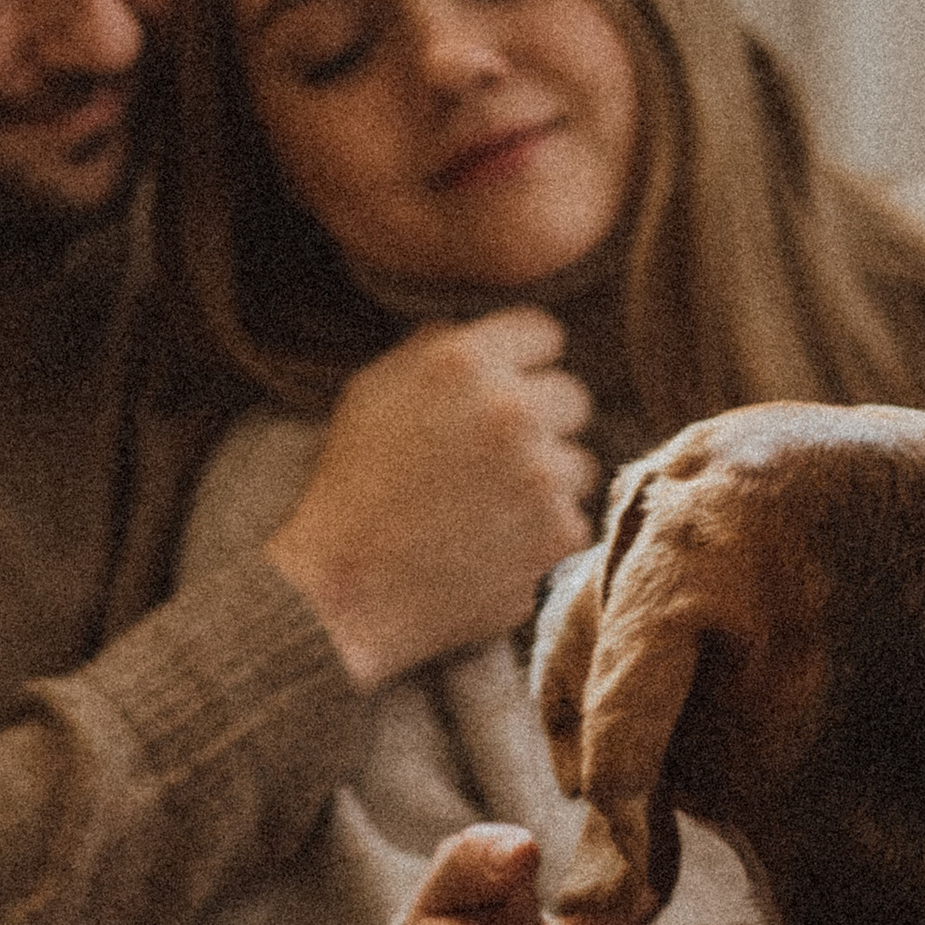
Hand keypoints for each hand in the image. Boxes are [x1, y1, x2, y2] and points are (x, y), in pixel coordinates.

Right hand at [264, 313, 600, 691]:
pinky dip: (543, 537)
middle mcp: (511, 409)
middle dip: (541, 424)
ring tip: (486, 511)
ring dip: (546, 484)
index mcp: (463, 361)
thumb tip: (490, 334)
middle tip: (492, 462)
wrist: (346, 590)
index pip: (544, 333)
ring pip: (578, 462)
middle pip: (572, 397)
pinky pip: (573, 520)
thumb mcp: (374, 391)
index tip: (507, 394)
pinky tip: (495, 548)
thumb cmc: (353, 487)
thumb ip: (437, 348)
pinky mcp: (560, 534)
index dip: (526, 364)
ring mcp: (542, 473)